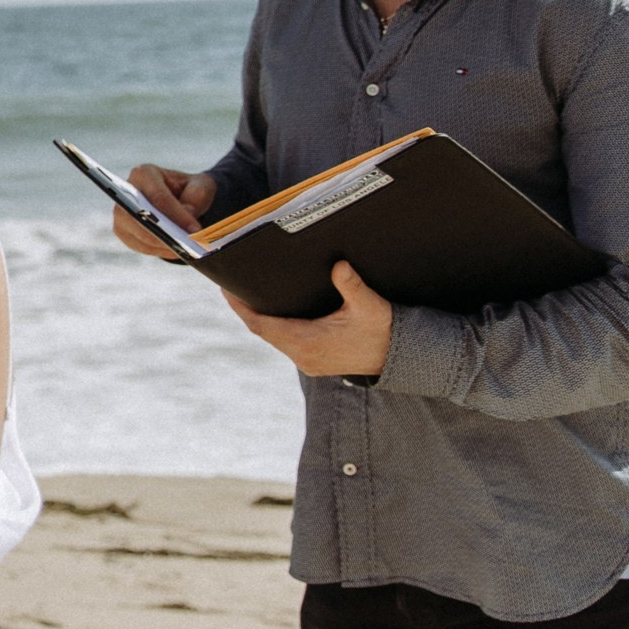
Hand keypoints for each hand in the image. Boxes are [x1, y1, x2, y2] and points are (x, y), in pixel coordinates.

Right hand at [111, 167, 215, 256]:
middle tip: (188, 245)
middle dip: (165, 233)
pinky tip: (173, 250)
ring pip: (138, 233)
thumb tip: (186, 216)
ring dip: (162, 244)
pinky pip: (137, 245)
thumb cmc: (188, 190)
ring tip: (184, 249)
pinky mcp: (121, 230)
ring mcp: (120, 212)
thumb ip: (195, 198)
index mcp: (144, 173)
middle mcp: (126, 191)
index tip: (194, 230)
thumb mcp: (200, 186)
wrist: (178, 197)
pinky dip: (157, 250)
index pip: (158, 196)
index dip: (176, 215)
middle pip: (142, 216)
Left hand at [224, 262, 393, 378]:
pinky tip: (273, 310)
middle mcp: (303, 356)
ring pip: (273, 337)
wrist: (402, 358)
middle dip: (246, 309)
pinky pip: (285, 342)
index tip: (227, 289)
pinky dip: (274, 326)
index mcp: (307, 342)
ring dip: (260, 318)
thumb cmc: (385, 330)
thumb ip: (352, 285)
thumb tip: (339, 265)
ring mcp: (308, 362)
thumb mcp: (370, 305)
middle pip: (262, 330)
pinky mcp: (314, 362)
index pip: (261, 325)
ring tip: (248, 293)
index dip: (240, 308)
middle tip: (233, 284)